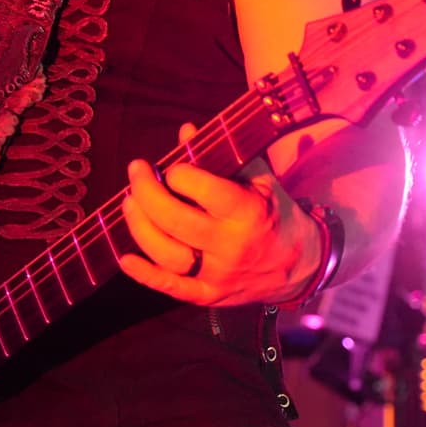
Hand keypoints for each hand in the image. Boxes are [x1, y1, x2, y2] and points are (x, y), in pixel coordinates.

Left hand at [117, 124, 320, 306]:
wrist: (300, 265)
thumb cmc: (273, 212)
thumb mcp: (258, 180)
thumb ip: (221, 156)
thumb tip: (185, 131)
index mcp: (249, 212)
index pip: (205, 191)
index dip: (180, 174)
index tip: (171, 167)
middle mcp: (232, 246)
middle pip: (176, 221)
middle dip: (147, 193)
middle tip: (136, 172)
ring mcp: (220, 274)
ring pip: (168, 255)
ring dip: (140, 228)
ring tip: (129, 203)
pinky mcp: (210, 295)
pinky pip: (173, 288)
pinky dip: (145, 275)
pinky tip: (125, 258)